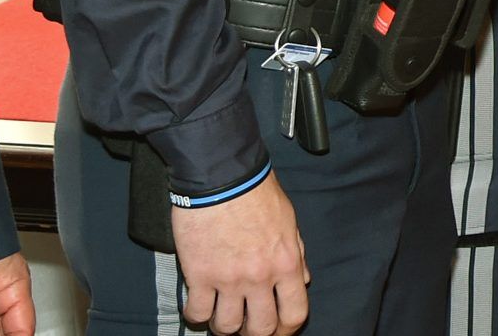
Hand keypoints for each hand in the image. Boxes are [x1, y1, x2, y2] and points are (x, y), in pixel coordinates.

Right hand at [173, 171, 307, 335]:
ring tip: (222, 312)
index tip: (278, 332)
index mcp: (287, 262)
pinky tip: (199, 304)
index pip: (295, 313)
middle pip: (260, 329)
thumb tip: (301, 280)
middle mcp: (260, 276)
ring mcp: (228, 279)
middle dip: (253, 333)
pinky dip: (196, 314)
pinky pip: (197, 313)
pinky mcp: (199, 275)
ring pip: (226, 327)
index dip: (286, 330)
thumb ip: (297, 254)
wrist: (223, 176)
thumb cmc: (257, 193)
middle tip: (246, 325)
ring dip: (224, 325)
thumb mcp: (289, 221)